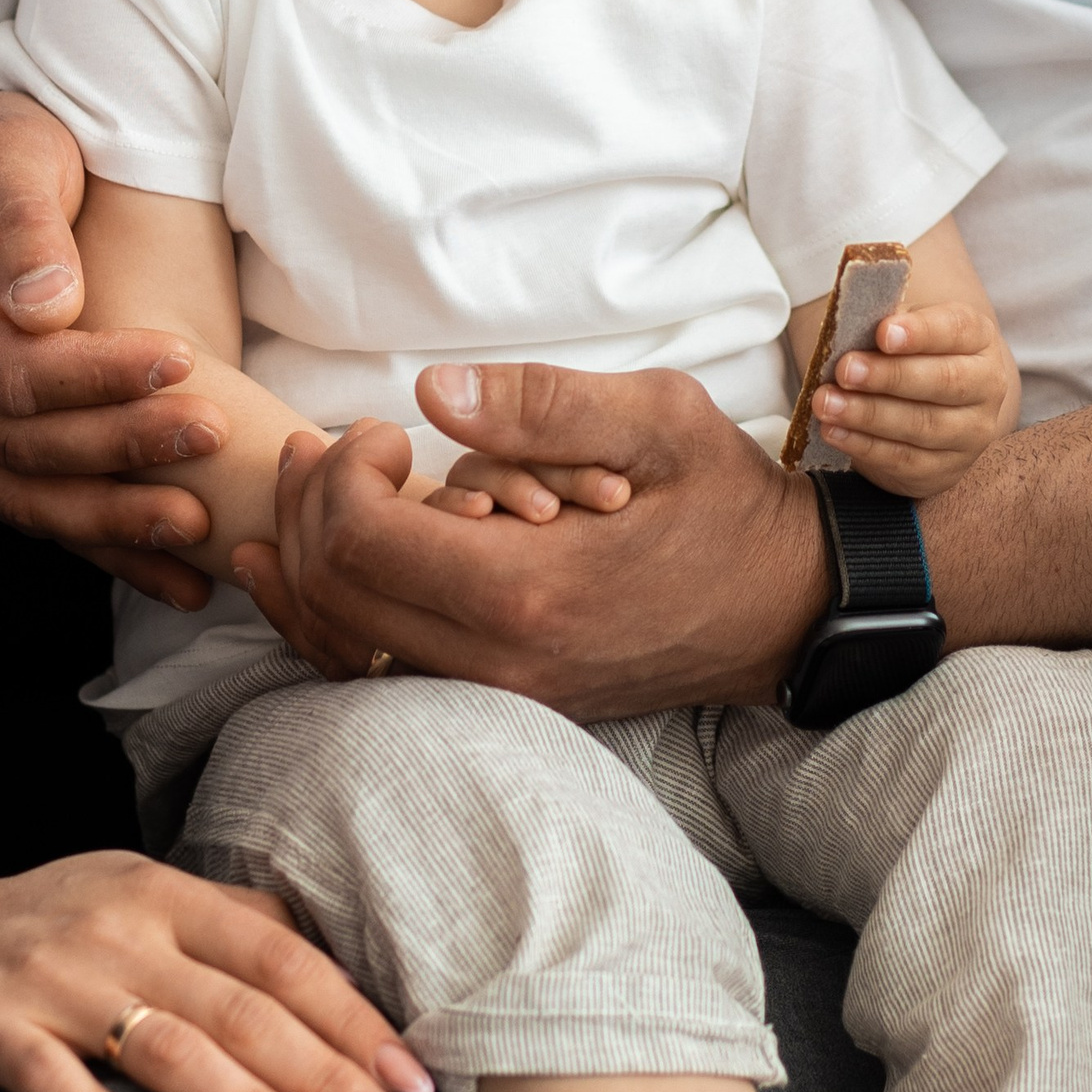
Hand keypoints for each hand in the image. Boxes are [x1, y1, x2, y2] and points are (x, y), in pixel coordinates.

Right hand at [0, 89, 226, 607]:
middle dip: (121, 446)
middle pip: (20, 443)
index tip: (181, 360)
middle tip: (213, 431)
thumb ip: (20, 218)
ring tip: (200, 526)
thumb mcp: (6, 150)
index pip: (5, 371)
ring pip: (26, 495)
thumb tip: (46, 308)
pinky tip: (175, 578)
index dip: (94, 376)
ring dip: (115, 516)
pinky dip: (105, 545)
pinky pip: (37, 512)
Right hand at [0, 818, 433, 1091]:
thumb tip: (322, 946)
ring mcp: (50, 977)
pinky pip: (54, 1084)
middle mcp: (116, 927)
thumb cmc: (33, 931)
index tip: (415, 1078)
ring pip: (168, 1046)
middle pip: (241, 1006)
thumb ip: (219, 919)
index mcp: (160, 893)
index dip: (351, 1014)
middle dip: (329, 1076)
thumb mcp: (132, 898)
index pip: (277, 953)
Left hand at [229, 365, 831, 718]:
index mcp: (530, 592)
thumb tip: (433, 393)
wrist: (784, 605)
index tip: (385, 430)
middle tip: (329, 445)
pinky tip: (307, 565)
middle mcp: (500, 664)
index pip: (361, 542)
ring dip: (307, 558)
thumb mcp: (658, 420)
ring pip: (341, 643)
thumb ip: (542, 405)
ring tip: (314, 485)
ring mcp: (500, 694)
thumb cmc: (724, 502)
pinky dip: (332, 614)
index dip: (343, 472)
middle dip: (310, 506)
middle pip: (332, 595)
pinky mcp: (505, 698)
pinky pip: (379, 669)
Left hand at [809, 298, 1021, 497]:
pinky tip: (834, 431)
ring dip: (868, 414)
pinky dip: (864, 445)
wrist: (939, 407)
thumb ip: (886, 326)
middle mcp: (986, 386)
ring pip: (922, 425)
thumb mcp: (906, 330)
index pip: (956, 329)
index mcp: (978, 338)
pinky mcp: (947, 470)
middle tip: (845, 370)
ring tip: (827, 403)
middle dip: (889, 376)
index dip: (921, 332)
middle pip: (943, 381)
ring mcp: (972, 433)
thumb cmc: (913, 355)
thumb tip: (853, 329)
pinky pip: (904, 459)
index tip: (883, 333)